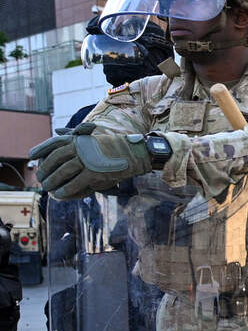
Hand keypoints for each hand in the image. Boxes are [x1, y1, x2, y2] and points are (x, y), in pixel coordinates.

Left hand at [30, 123, 152, 198]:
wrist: (134, 153)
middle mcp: (81, 148)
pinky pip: (74, 184)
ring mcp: (88, 161)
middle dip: (45, 169)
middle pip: (55, 159)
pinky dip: (65, 190)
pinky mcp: (94, 174)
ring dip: (52, 181)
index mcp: (80, 139)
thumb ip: (78, 139)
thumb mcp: (94, 140)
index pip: (54, 143)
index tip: (31, 155)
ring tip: (47, 188)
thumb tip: (60, 136)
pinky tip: (59, 194)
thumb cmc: (114, 148)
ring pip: (62, 172)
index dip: (41, 149)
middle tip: (41, 178)